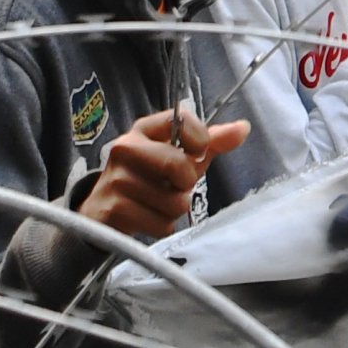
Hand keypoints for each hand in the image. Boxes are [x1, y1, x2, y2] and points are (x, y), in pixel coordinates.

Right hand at [78, 105, 245, 244]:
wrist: (103, 212)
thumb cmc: (149, 179)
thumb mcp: (178, 156)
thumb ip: (211, 143)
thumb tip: (244, 127)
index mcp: (144, 129)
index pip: (182, 120)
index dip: (200, 141)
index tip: (196, 154)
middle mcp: (125, 147)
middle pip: (178, 165)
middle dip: (185, 183)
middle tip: (172, 186)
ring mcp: (116, 179)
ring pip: (173, 201)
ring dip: (173, 209)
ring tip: (155, 203)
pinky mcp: (113, 208)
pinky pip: (162, 224)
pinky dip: (162, 226)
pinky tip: (146, 218)